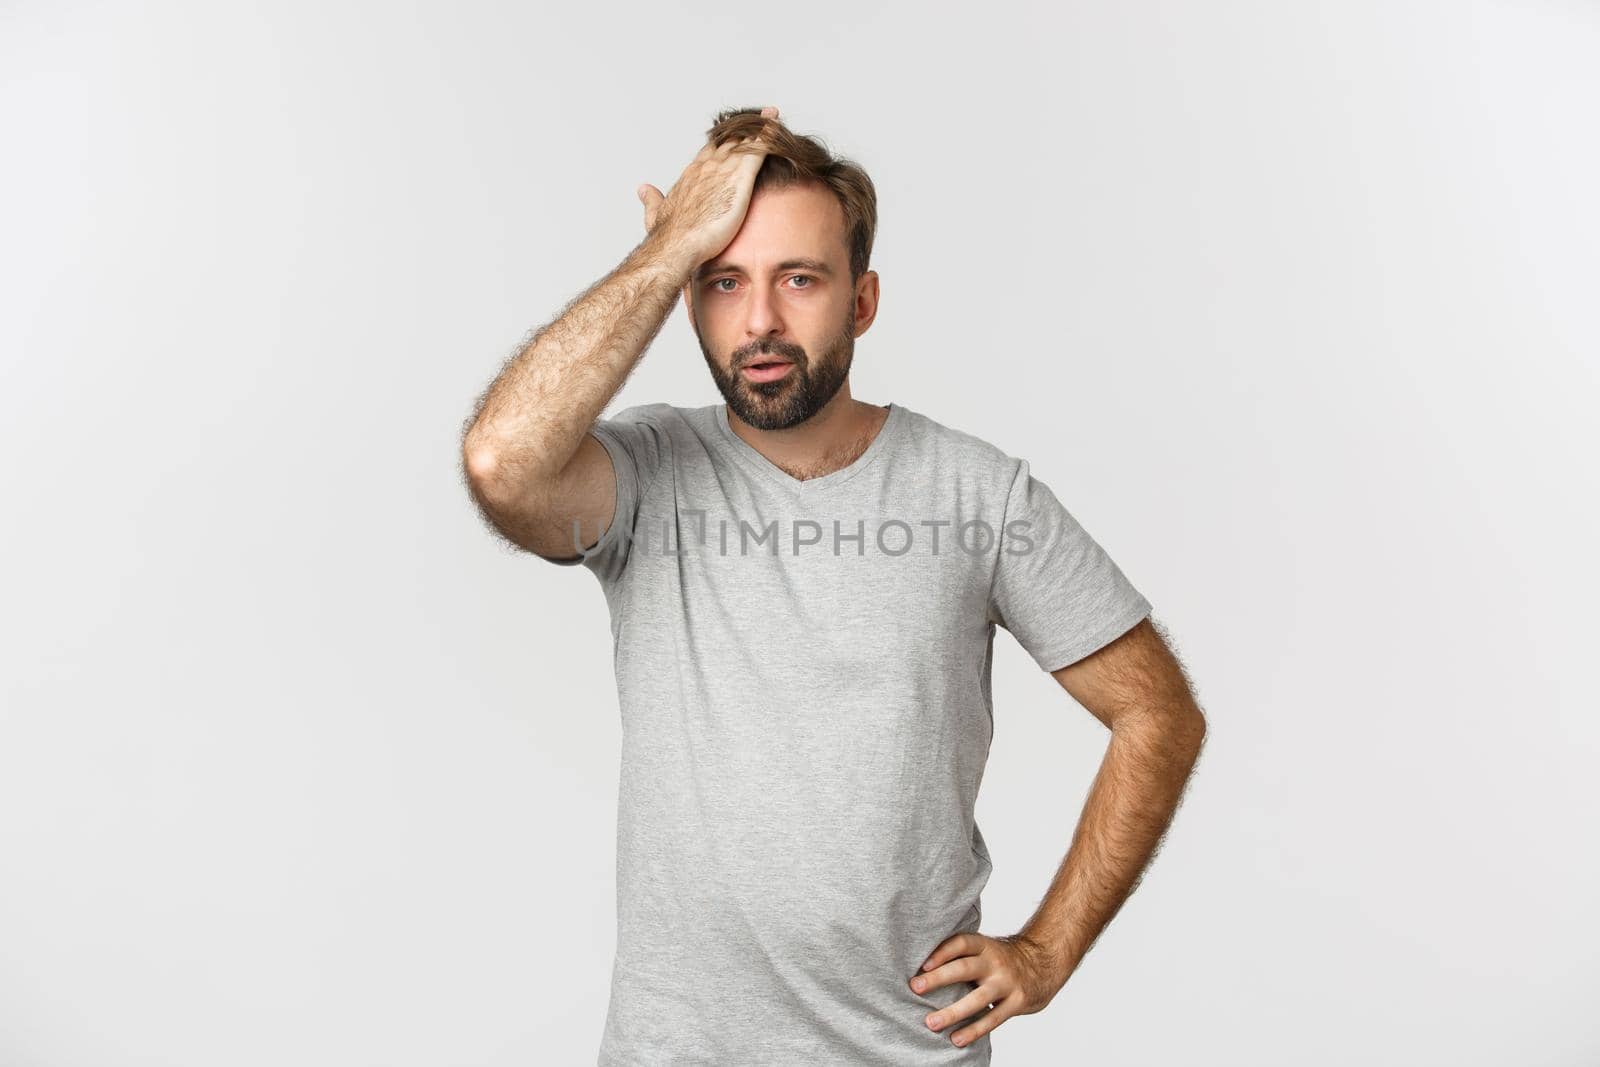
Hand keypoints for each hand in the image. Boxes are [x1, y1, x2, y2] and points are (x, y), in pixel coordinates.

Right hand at [636, 105, 779, 267]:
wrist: (676, 244)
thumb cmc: (667, 236)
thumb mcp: (655, 214)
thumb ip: (652, 200)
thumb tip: (643, 189)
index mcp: (691, 174)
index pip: (709, 151)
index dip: (722, 142)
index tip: (731, 135)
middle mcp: (707, 167)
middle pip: (728, 141)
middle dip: (743, 129)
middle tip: (758, 118)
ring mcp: (723, 170)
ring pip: (744, 140)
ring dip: (759, 127)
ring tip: (772, 114)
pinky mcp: (739, 178)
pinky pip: (758, 150)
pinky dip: (768, 136)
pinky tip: (777, 126)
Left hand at [908, 930, 1066, 1048]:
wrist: (1043, 965)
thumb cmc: (1001, 960)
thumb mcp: (985, 949)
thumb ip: (961, 955)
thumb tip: (921, 969)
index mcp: (984, 945)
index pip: (960, 943)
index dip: (941, 952)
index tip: (922, 965)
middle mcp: (995, 961)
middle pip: (964, 968)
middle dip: (938, 978)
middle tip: (915, 988)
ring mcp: (1006, 982)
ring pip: (977, 998)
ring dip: (952, 1012)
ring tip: (931, 1023)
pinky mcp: (1016, 1002)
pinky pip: (992, 1019)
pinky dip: (973, 1030)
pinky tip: (956, 1039)